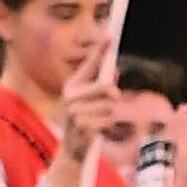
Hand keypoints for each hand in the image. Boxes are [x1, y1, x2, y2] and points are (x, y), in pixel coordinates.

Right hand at [57, 42, 121, 186]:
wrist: (73, 150)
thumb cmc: (85, 123)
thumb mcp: (91, 103)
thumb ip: (100, 86)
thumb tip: (115, 70)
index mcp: (72, 86)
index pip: (90, 65)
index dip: (100, 51)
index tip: (109, 36)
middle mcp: (70, 95)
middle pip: (106, 87)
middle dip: (113, 97)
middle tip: (110, 105)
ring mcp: (75, 110)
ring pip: (110, 106)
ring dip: (110, 115)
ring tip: (100, 122)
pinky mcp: (82, 125)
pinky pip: (108, 120)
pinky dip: (108, 126)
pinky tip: (98, 131)